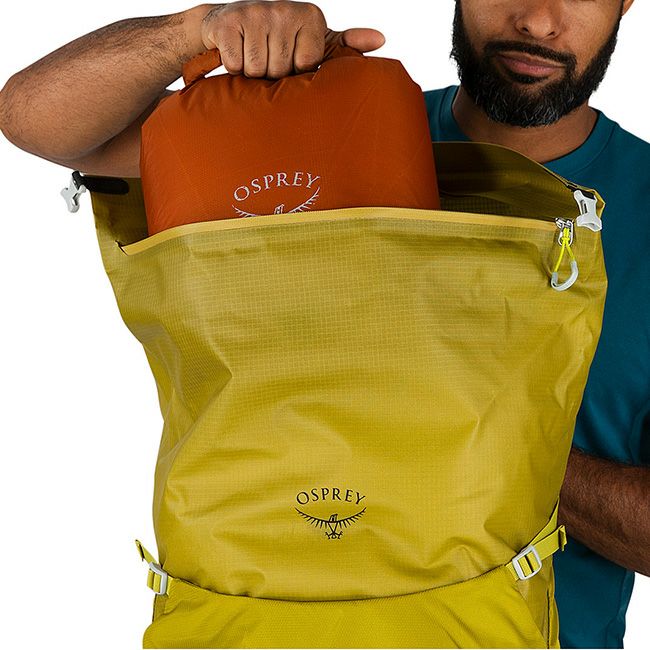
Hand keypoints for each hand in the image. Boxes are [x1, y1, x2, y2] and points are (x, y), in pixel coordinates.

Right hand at [198, 0, 385, 78]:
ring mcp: (257, 12)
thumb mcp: (316, 42)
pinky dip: (233, 66)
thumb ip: (345, 45)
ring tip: (252, 55)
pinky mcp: (230, 21)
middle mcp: (286, 9)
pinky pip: (236, 65)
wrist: (229, 23)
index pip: (307, 67)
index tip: (289, 59)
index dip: (295, 73)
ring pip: (258, 71)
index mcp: (311, 16)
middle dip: (271, 74)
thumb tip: (381, 40)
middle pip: (281, 71)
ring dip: (251, 72)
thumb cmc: (279, 40)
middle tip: (267, 57)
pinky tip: (236, 51)